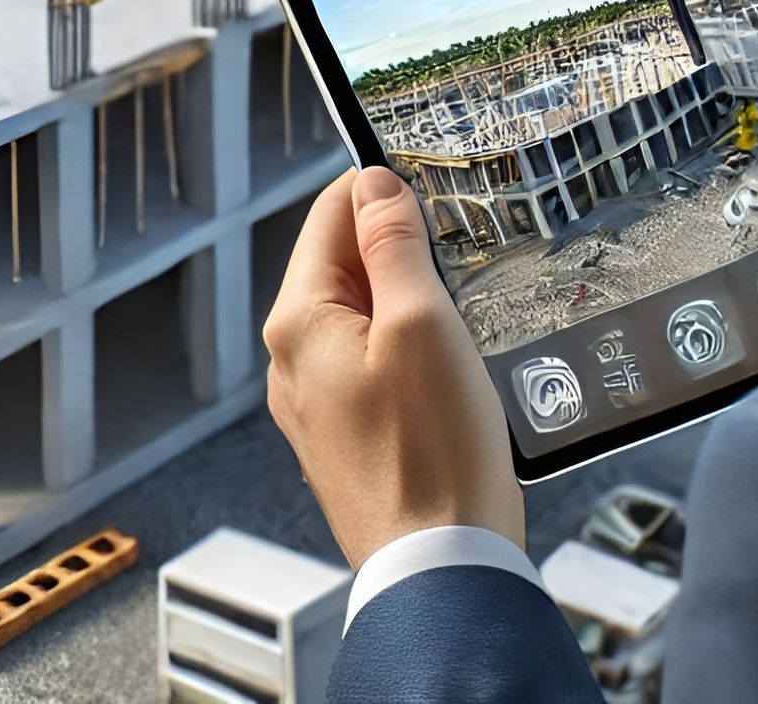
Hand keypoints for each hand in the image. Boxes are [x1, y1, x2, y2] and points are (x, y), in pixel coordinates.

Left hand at [264, 166, 523, 568]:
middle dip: (402, 250)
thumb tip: (374, 184)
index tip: (433, 187)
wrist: (441, 574)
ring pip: (365, 316)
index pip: (331, 215)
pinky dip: (413, 351)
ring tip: (464, 316)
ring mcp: (318, 404)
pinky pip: (375, 365)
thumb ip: (393, 244)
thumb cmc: (433, 454)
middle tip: (461, 255)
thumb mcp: (422, 323)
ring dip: (413, 303)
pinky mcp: (349, 437)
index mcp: (298, 322)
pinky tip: (453, 370)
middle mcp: (293, 361)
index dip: (383, 190)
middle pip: (346, 265)